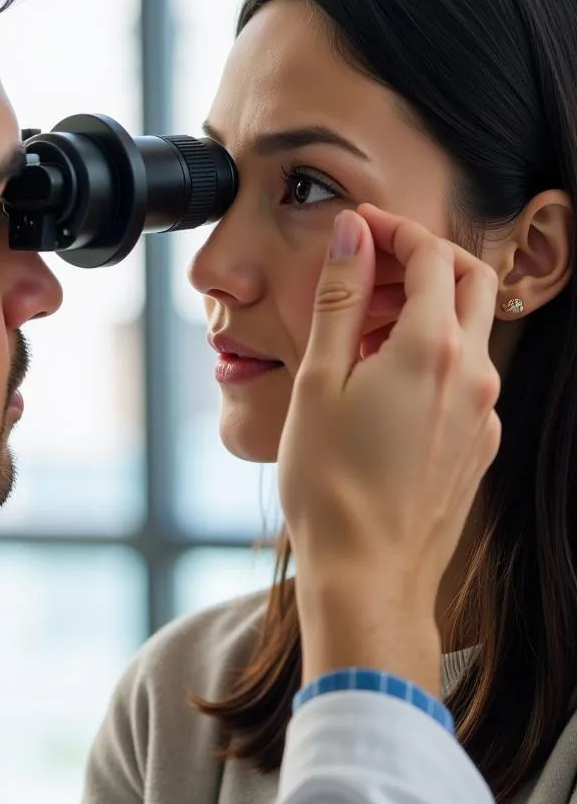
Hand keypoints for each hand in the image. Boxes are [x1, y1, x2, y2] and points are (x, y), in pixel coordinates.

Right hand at [278, 203, 501, 689]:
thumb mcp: (320, 380)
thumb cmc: (330, 482)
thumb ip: (341, 299)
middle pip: (468, 281)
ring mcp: (483, 413)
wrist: (368, 576)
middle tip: (366, 266)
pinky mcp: (478, 443)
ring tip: (359, 326)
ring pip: (469, 329)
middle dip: (421, 258)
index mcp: (432, 350)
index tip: (357, 227)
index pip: (431, 255)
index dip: (394, 229)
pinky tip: (380, 379)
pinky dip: (430, 352)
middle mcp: (474, 375)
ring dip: (423, 306)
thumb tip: (354, 233)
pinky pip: (465, 375)